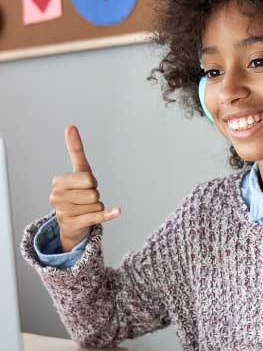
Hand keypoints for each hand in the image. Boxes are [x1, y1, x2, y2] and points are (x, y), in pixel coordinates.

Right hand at [49, 125, 120, 252]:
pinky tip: (118, 211)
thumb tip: (70, 126)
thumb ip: (75, 151)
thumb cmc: (76, 193)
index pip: (88, 178)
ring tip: (85, 209)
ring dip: (97, 207)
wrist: (70, 224)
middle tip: (85, 200)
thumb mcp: (78, 172)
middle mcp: (57, 196)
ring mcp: (63, 212)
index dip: (91, 182)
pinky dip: (109, 214)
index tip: (84, 185)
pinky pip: (97, 216)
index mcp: (58, 181)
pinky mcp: (73, 224)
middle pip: (94, 192)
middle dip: (95, 195)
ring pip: (97, 205)